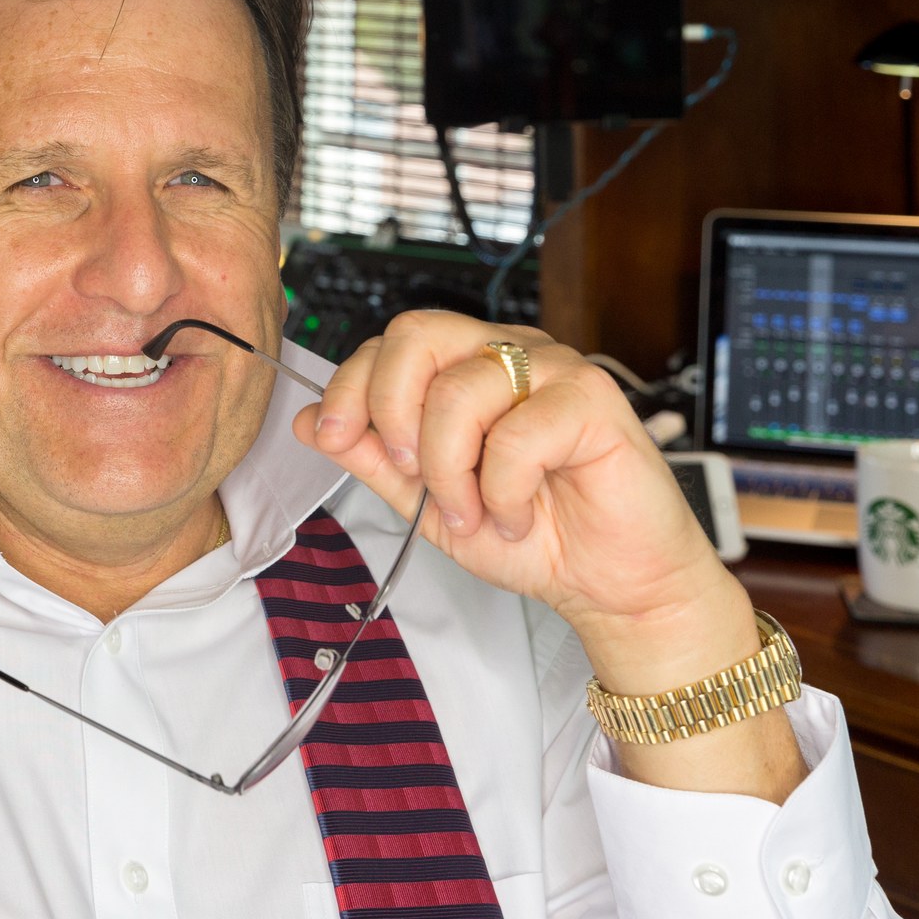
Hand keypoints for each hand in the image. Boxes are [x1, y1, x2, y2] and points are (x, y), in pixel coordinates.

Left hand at [289, 310, 721, 632]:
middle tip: (409, 474)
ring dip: (450, 472)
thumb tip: (309, 420)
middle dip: (391, 412)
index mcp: (467, 366)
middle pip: (414, 335)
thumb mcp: (426, 500)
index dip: (350, 386)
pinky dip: (502, 491)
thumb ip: (371, 457)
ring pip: (458, 392)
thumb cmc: (531, 534)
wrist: (609, 584)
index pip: (389, 342)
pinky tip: (519, 515)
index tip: (335, 437)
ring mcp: (554, 369)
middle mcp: (508, 354)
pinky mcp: (593, 399)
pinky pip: (517, 433)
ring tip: (472, 513)